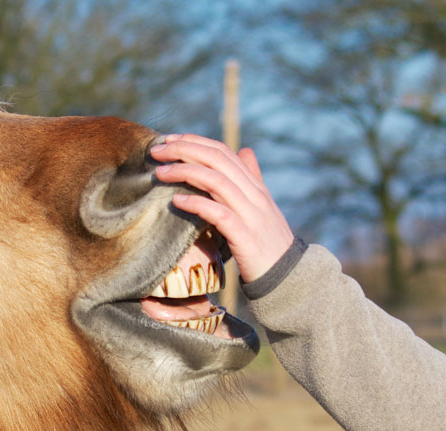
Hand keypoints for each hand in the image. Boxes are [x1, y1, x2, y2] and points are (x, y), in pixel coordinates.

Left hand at [151, 134, 293, 282]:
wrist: (288, 275)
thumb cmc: (267, 242)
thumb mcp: (261, 207)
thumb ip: (252, 179)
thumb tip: (245, 151)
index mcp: (255, 186)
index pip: (224, 152)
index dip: (195, 142)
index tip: (169, 140)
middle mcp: (254, 195)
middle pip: (217, 160)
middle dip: (184, 151)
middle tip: (157, 151)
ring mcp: (251, 214)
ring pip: (217, 181)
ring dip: (185, 172)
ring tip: (161, 173)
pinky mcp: (245, 237)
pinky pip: (219, 214)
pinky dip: (197, 204)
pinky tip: (176, 201)